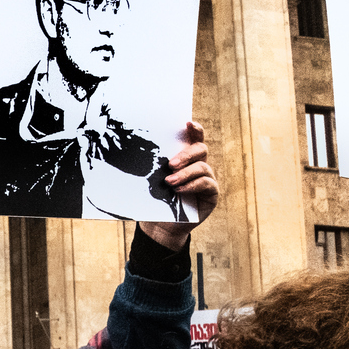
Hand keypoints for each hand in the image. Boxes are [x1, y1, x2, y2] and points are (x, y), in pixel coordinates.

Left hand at [139, 121, 218, 250]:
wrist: (160, 225)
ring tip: (169, 182)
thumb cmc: (155, 199)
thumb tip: (136, 149)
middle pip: (200, 150)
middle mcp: (199, 165)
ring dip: (185, 173)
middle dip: (186, 154)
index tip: (187, 123)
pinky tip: (179, 190)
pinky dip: (192, 185)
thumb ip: (154, 166)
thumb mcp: (152, 179)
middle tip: (171, 164)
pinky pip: (206, 184)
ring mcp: (207, 179)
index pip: (194, 139)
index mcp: (186, 158)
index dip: (194, 129)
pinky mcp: (211, 194)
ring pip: (202, 167)